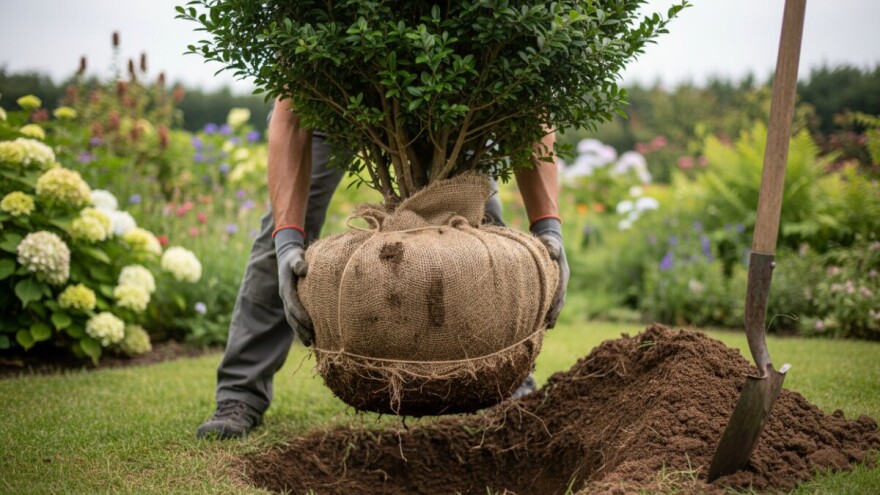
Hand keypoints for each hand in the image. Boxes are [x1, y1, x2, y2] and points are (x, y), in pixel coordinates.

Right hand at [274, 228, 313, 345]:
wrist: (287, 257)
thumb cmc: (295, 257)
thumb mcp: (296, 256)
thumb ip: (299, 262)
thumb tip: (304, 269)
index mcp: (286, 288)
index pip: (293, 305)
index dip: (301, 315)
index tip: (310, 324)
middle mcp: (285, 297)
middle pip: (291, 317)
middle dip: (301, 328)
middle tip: (312, 339)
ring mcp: (288, 302)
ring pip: (292, 321)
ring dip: (300, 332)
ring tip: (311, 343)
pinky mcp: (292, 304)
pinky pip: (295, 319)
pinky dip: (301, 329)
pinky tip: (310, 339)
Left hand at [531, 218, 568, 328]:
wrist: (551, 243)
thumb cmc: (549, 243)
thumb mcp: (550, 242)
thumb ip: (551, 246)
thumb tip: (551, 251)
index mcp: (563, 273)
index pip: (561, 288)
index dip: (556, 299)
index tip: (551, 309)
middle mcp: (562, 281)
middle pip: (560, 300)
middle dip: (555, 312)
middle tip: (549, 325)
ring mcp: (559, 286)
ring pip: (557, 304)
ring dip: (552, 315)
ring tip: (546, 328)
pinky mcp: (554, 288)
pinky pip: (552, 302)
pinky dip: (549, 312)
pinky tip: (542, 322)